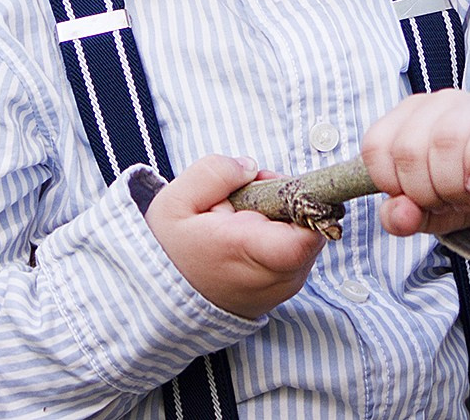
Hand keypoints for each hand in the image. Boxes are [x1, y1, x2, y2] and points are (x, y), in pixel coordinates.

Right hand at [144, 154, 326, 317]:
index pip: (308, 234)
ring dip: (282, 220)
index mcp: (247, 251)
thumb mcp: (175, 201)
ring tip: (240, 219)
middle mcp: (273, 277)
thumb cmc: (168, 250)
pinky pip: (299, 256)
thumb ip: (216, 172)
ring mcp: (282, 289)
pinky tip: (247, 237)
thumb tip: (252, 168)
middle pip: (310, 227)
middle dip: (285, 201)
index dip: (303, 200)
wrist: (159, 301)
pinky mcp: (283, 293)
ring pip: (307, 239)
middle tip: (246, 196)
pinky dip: (279, 239)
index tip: (271, 186)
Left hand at [360, 91, 469, 246]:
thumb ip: (401, 216)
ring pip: (445, 142)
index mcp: (405, 117)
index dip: (392, 184)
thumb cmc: (462, 192)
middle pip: (408, 149)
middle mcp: (434, 103)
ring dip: (452, 186)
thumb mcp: (425, 213)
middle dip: (425, 191)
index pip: (376, 147)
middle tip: (446, 201)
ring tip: (465, 196)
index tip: (415, 198)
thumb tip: (398, 214)